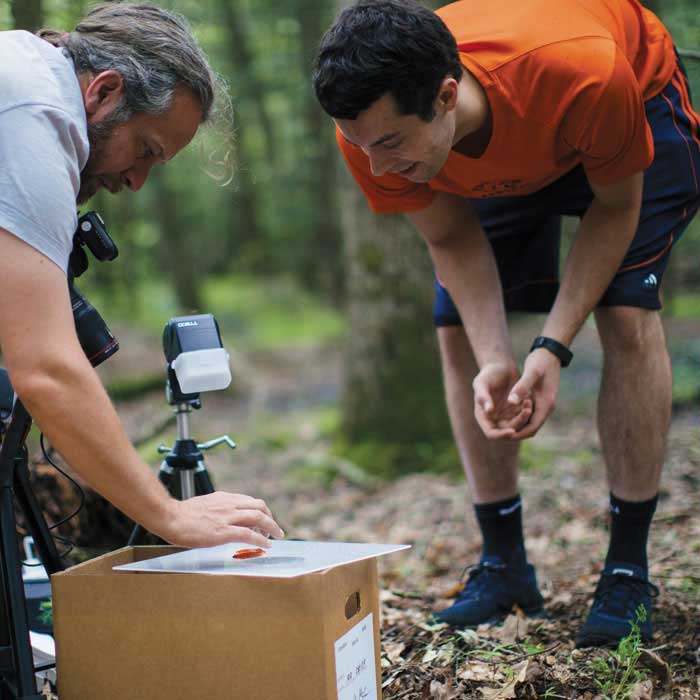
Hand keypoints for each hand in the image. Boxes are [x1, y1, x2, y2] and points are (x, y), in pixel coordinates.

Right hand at [158, 492, 284, 547]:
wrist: (170, 517)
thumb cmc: (181, 514)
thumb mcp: (204, 505)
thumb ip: (216, 509)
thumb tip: (221, 518)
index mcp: (224, 498)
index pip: (250, 501)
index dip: (261, 510)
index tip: (264, 519)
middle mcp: (229, 504)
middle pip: (259, 506)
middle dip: (271, 517)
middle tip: (274, 529)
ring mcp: (228, 517)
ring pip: (258, 517)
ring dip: (271, 527)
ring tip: (276, 536)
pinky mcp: (224, 532)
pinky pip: (249, 534)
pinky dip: (261, 540)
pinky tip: (265, 545)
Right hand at [472, 362, 532, 438]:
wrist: (501, 366)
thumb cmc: (488, 373)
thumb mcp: (482, 382)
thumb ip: (482, 396)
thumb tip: (488, 411)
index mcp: (483, 416)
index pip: (491, 433)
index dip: (501, 435)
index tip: (513, 431)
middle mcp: (495, 419)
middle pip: (507, 432)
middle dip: (518, 424)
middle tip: (527, 411)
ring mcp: (506, 415)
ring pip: (518, 426)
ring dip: (525, 418)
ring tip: (528, 401)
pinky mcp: (516, 410)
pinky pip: (524, 417)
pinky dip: (528, 411)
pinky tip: (529, 399)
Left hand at [506, 349, 561, 438]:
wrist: (550, 353)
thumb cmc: (541, 361)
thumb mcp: (531, 373)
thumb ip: (522, 387)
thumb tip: (511, 402)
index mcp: (546, 404)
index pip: (532, 427)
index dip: (518, 433)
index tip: (503, 435)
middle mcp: (546, 407)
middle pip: (531, 428)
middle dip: (516, 432)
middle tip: (499, 433)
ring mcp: (544, 403)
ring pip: (530, 422)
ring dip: (517, 425)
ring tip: (500, 426)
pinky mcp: (539, 399)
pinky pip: (529, 414)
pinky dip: (518, 417)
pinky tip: (506, 415)